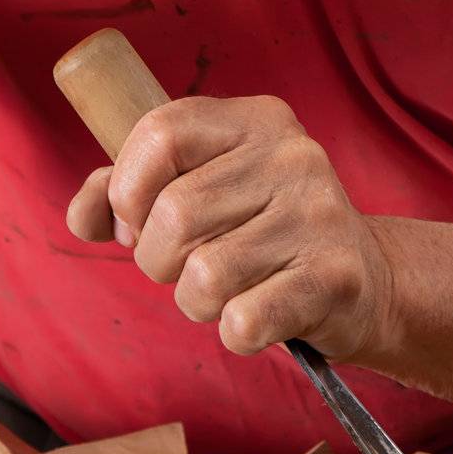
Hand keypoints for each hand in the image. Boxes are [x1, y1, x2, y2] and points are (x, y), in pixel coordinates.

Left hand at [66, 96, 393, 360]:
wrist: (367, 280)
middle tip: (188, 265)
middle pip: (173, 215)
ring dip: (197, 302)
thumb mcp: (203, 189)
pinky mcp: (334, 277)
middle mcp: (293, 156)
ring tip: (230, 289)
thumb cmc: (263, 233)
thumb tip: (85, 215)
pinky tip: (260, 315)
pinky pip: (243, 321)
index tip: (138, 220)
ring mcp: (319, 214)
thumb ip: (127, 191)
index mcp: (257, 120)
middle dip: (158, 261)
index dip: (127, 187)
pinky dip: (236, 333)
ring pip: (202, 276)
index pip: (161, 132)